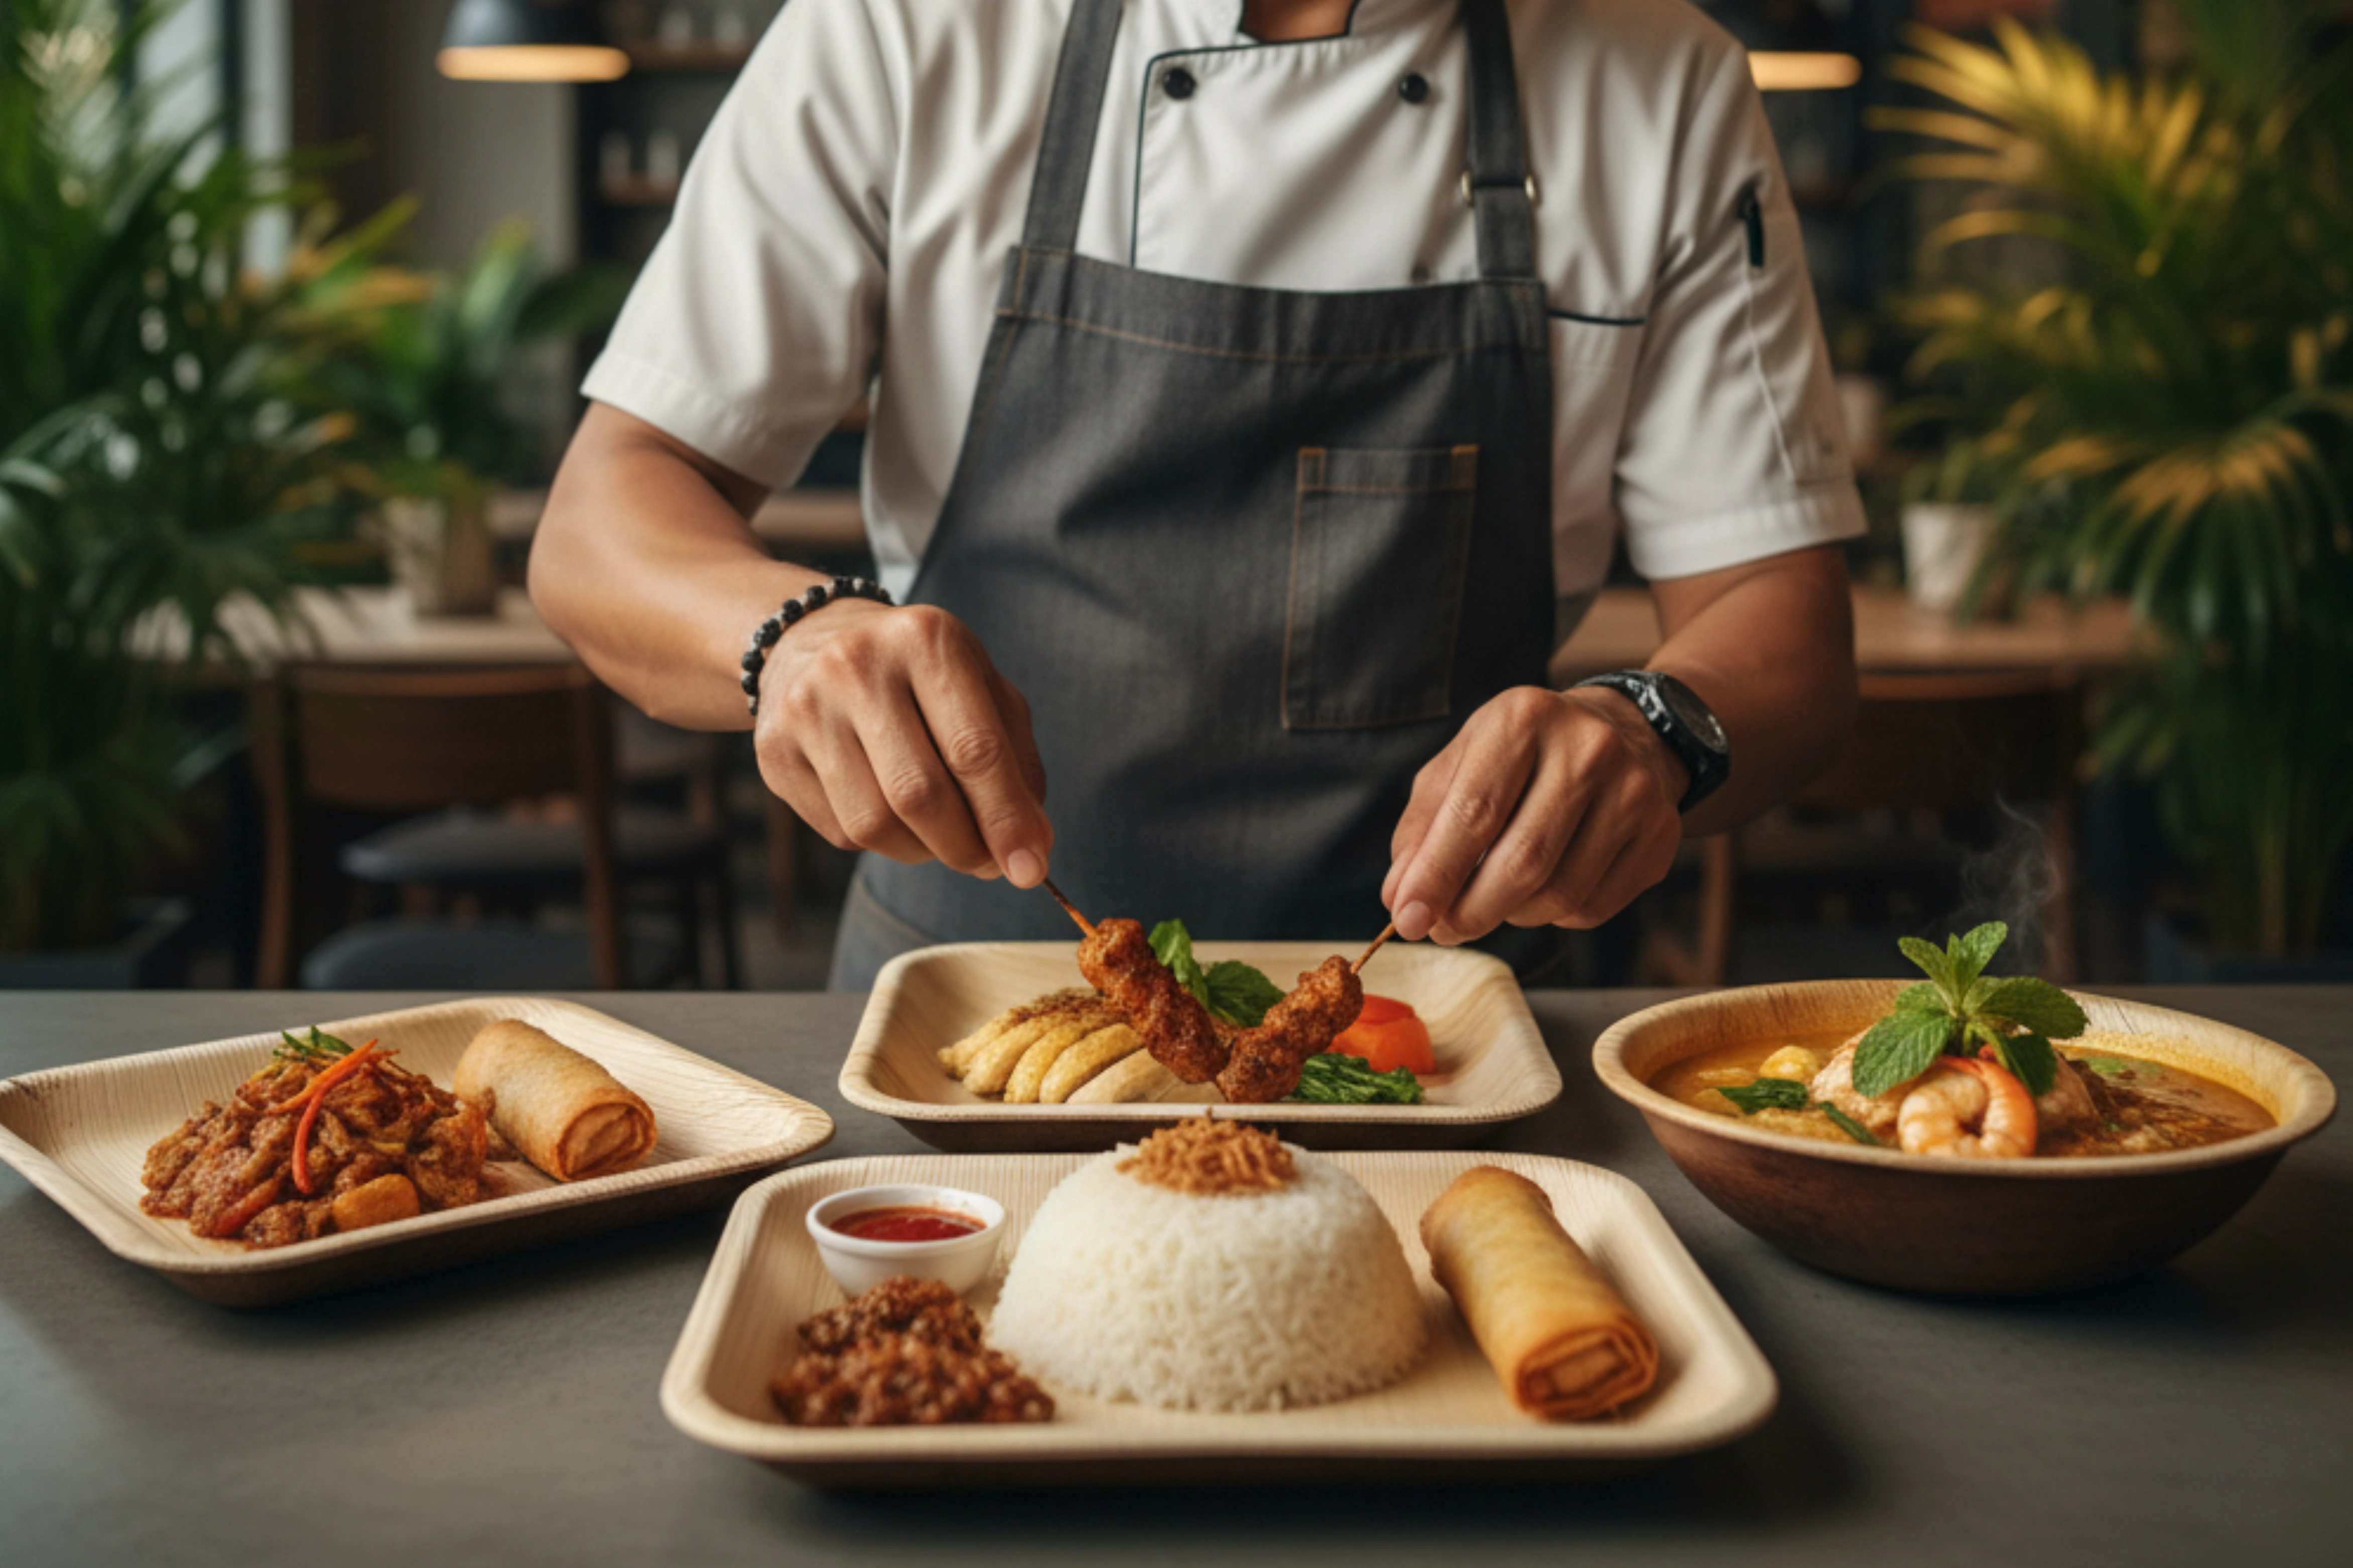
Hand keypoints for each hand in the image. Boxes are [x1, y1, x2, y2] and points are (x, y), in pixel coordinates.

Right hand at [754, 598, 1052, 884]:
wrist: (812, 641)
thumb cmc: (919, 675)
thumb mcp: (981, 689)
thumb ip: (1017, 763)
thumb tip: (1031, 848)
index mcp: (925, 640)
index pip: (975, 749)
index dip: (1007, 819)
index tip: (1031, 869)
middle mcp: (857, 667)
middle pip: (919, 795)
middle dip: (965, 847)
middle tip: (989, 866)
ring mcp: (807, 709)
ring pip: (874, 825)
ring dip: (922, 851)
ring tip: (940, 835)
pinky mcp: (773, 752)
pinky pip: (840, 831)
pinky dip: (879, 842)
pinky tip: (889, 810)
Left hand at [1382, 686, 1686, 943]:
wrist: (1623, 734)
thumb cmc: (1521, 757)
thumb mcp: (1462, 766)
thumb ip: (1423, 828)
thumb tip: (1401, 898)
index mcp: (1524, 719)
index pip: (1474, 813)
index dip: (1436, 875)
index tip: (1408, 919)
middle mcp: (1588, 749)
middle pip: (1522, 861)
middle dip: (1471, 911)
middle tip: (1444, 930)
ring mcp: (1634, 793)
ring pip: (1560, 894)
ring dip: (1511, 915)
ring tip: (1493, 900)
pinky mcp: (1660, 836)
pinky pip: (1593, 907)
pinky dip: (1553, 916)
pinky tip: (1541, 890)